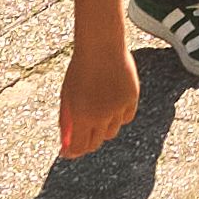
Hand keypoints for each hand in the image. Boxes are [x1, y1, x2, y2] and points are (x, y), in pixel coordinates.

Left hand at [56, 33, 139, 160]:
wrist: (102, 46)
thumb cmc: (80, 69)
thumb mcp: (67, 96)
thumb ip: (67, 119)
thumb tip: (66, 140)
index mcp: (82, 116)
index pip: (79, 147)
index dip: (72, 152)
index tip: (68, 152)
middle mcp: (102, 116)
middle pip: (96, 142)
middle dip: (87, 143)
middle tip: (81, 138)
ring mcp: (119, 108)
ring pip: (112, 131)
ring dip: (103, 129)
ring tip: (97, 115)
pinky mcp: (132, 98)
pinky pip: (126, 117)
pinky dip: (119, 117)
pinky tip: (112, 107)